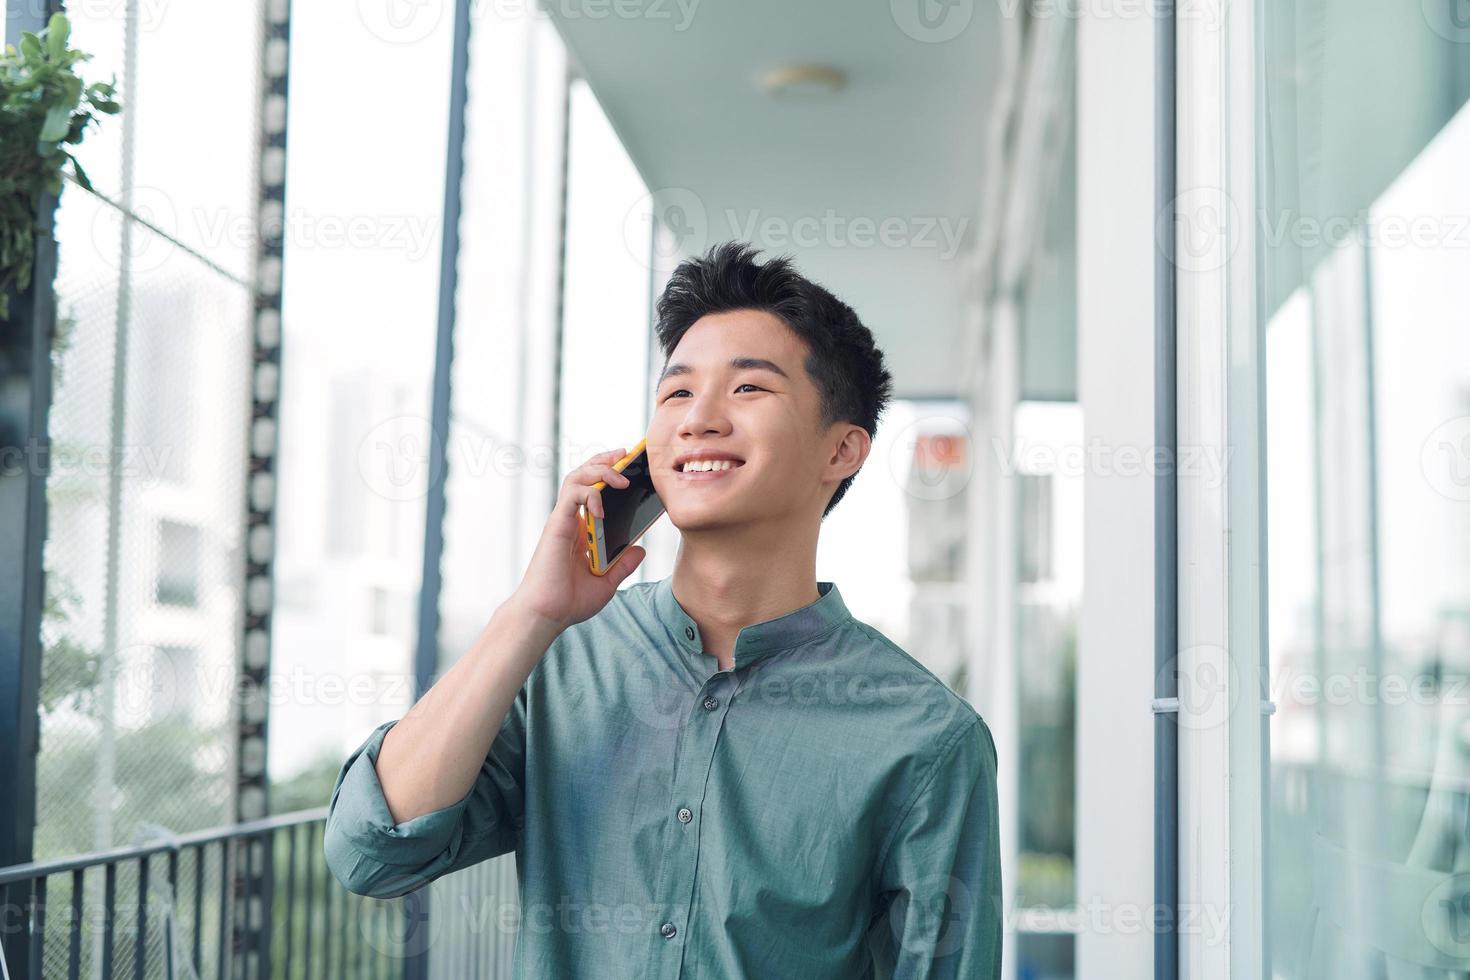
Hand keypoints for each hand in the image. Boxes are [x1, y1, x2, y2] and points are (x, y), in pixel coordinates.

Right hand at [508, 447, 647, 631]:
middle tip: (627, 455)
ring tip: (622, 478)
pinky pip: (572, 495)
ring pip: (576, 478)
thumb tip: (640, 549)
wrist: (546, 615)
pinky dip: (590, 493)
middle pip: (584, 476)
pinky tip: (603, 507)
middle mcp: (570, 521)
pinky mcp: (557, 526)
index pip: (593, 490)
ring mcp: (562, 521)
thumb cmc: (568, 602)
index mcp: (580, 530)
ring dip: (600, 470)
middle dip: (605, 461)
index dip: (609, 474)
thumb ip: (623, 565)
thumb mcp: (606, 583)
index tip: (631, 467)